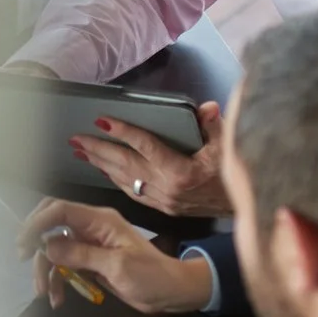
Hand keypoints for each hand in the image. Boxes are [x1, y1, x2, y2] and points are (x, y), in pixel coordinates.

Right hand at [22, 200, 214, 312]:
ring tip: (45, 293)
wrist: (173, 292)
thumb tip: (48, 246)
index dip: (37, 222)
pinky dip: (58, 281)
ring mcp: (90, 245)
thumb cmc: (152, 276)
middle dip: (36, 244)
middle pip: (52, 227)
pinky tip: (58, 298)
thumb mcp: (117, 266)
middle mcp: (92, 228)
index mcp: (100, 221)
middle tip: (25, 262)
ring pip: (55, 250)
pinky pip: (65, 266)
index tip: (24, 243)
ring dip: (46, 270)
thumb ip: (81, 254)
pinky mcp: (90, 262)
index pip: (60, 210)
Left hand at [67, 102, 228, 216]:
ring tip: (81, 152)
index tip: (102, 121)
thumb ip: (215, 126)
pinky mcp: (162, 207)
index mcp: (181, 172)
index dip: (124, 132)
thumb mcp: (228, 148)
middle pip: (126, 165)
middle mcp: (167, 188)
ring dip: (101, 165)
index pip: (145, 146)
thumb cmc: (233, 176)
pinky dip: (115, 180)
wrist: (241, 208)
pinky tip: (103, 171)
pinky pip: (132, 192)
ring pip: (124, 180)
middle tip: (76, 138)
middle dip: (98, 150)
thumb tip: (207, 108)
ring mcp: (162, 200)